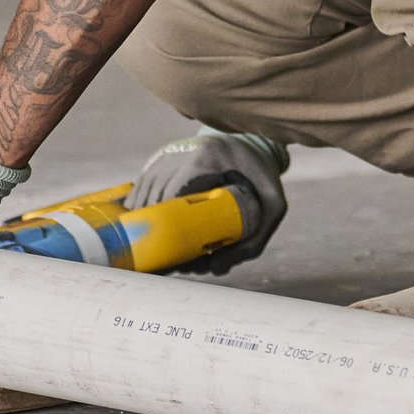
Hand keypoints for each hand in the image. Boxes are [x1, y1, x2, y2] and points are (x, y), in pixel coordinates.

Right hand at [126, 128, 288, 274]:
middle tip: (170, 261)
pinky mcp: (158, 158)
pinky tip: (150, 230)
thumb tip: (215, 268)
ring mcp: (167, 153)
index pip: (175, 196)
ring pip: (143, 194)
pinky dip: (142, 210)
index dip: (170, 228)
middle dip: (158, 233)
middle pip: (155, 199)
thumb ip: (254, 240)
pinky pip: (141, 188)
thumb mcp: (272, 206)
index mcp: (207, 158)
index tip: (178, 254)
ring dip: (145, 224)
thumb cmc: (261, 178)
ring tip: (161, 251)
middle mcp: (181, 152)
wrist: (250, 144)